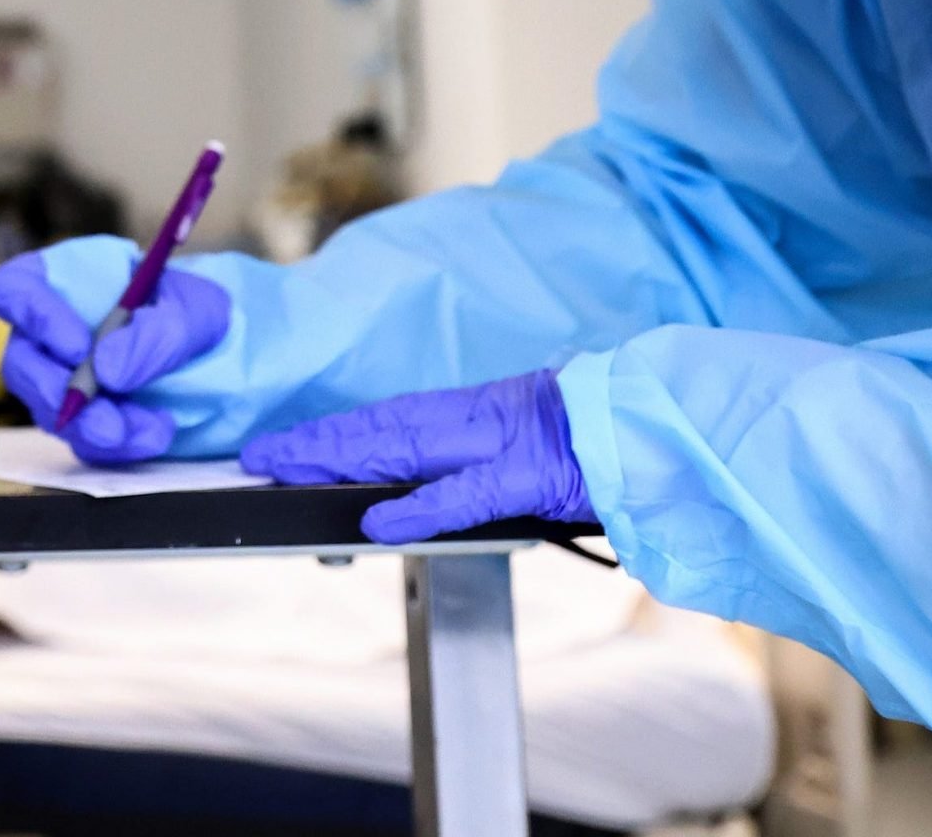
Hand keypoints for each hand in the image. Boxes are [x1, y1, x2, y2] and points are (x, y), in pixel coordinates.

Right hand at [0, 242, 232, 466]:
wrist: (215, 352)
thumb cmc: (194, 310)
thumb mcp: (195, 309)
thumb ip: (156, 333)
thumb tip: (107, 370)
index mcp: (63, 279)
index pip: (14, 289)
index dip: (32, 317)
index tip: (77, 348)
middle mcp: (48, 330)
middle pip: (21, 363)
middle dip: (60, 398)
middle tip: (106, 421)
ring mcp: (58, 377)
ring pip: (48, 410)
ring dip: (95, 429)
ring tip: (151, 431)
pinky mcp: (78, 417)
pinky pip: (80, 438)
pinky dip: (117, 445)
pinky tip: (154, 434)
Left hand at [240, 370, 593, 543]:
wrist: (669, 430)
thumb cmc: (609, 442)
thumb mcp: (535, 447)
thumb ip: (486, 462)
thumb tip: (436, 486)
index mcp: (484, 412)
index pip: (395, 418)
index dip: (338, 430)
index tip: (290, 444)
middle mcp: (483, 418)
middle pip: (384, 426)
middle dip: (319, 442)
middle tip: (262, 455)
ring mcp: (504, 443)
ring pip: (406, 446)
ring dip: (342, 457)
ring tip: (288, 467)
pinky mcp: (531, 477)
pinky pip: (467, 494)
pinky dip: (419, 506)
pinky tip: (376, 519)